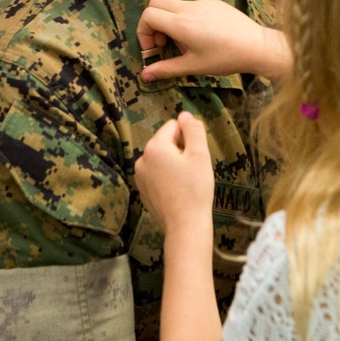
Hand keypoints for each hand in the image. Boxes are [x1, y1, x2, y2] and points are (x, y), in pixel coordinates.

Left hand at [134, 113, 214, 234]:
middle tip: (192, 170)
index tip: (195, 157)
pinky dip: (167, 177)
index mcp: (155, 147)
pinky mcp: (142, 190)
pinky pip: (157, 174)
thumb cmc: (195, 189)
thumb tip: (185, 114)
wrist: (185, 225)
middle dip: (180, 150)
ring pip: (162, 158)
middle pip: (166, 142)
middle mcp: (142, 158)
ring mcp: (139, 176)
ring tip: (185, 182)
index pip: (174, 126)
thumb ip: (193, 129)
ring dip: (174, 164)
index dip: (189, 138)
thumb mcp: (200, 155)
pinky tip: (177, 191)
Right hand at [138, 0, 292, 81]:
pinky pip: (191, 5)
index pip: (148, 15)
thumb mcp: (193, 66)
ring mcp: (203, 2)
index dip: (143, 31)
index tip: (154, 49)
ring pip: (174, 3)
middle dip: (152, 22)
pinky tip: (201, 36)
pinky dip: (186, 17)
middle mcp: (189, 8)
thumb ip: (166, 69)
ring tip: (184, 43)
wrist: (257, 46)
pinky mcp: (214, 3)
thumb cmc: (225, 58)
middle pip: (156, 3)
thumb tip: (145, 76)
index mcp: (181, 23)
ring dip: (170, 20)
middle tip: (163, 43)